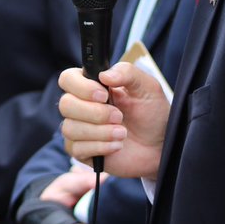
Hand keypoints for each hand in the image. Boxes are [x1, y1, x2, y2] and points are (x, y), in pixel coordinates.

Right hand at [58, 63, 167, 178]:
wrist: (159, 144)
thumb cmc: (151, 113)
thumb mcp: (147, 87)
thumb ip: (128, 72)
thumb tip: (104, 74)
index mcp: (91, 86)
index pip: (68, 79)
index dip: (81, 87)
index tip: (103, 95)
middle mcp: (80, 106)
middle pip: (65, 104)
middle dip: (95, 113)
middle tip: (119, 117)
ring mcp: (78, 129)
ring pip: (70, 128)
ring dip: (100, 132)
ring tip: (122, 133)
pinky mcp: (81, 151)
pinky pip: (77, 148)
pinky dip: (100, 147)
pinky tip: (117, 146)